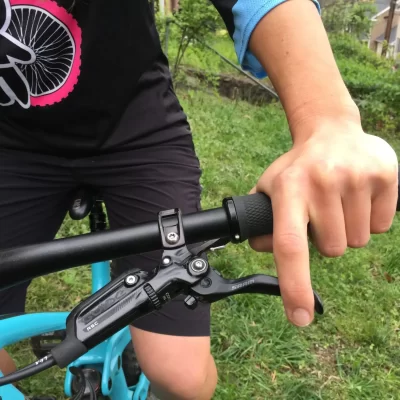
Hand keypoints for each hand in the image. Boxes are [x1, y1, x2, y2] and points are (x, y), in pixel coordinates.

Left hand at [250, 121, 397, 326]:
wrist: (330, 131)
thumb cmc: (297, 168)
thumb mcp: (269, 188)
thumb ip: (261, 221)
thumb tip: (261, 248)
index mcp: (288, 189)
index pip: (290, 245)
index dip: (294, 285)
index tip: (300, 317)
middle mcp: (322, 183)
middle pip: (332, 250)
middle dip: (326, 240)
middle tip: (319, 212)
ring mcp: (356, 178)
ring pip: (357, 242)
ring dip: (346, 230)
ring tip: (337, 201)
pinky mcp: (385, 176)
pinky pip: (382, 227)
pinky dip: (369, 220)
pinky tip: (356, 196)